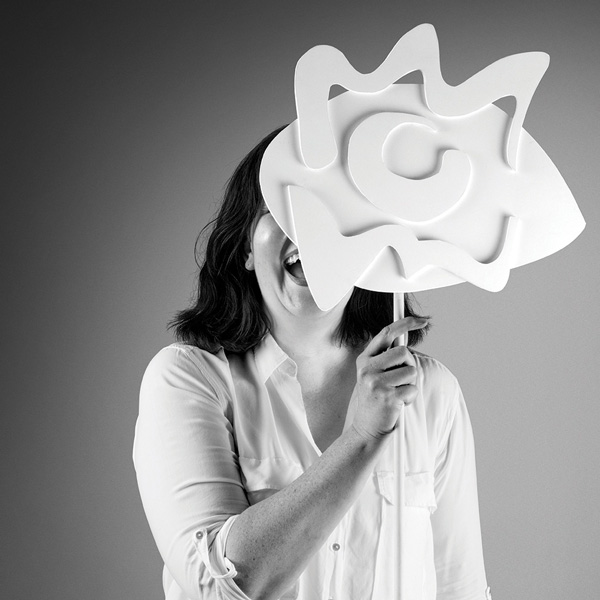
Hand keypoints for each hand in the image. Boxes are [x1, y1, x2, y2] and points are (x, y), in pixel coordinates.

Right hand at [352, 317, 427, 440]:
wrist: (367, 427)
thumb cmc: (376, 398)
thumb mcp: (374, 374)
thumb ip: (386, 357)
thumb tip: (405, 339)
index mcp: (364, 359)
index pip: (387, 333)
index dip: (406, 323)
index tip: (422, 320)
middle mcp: (367, 368)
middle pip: (403, 352)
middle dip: (409, 364)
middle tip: (401, 378)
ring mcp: (376, 382)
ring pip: (410, 371)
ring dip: (410, 383)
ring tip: (397, 392)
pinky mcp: (387, 396)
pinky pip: (412, 389)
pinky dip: (410, 397)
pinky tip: (398, 403)